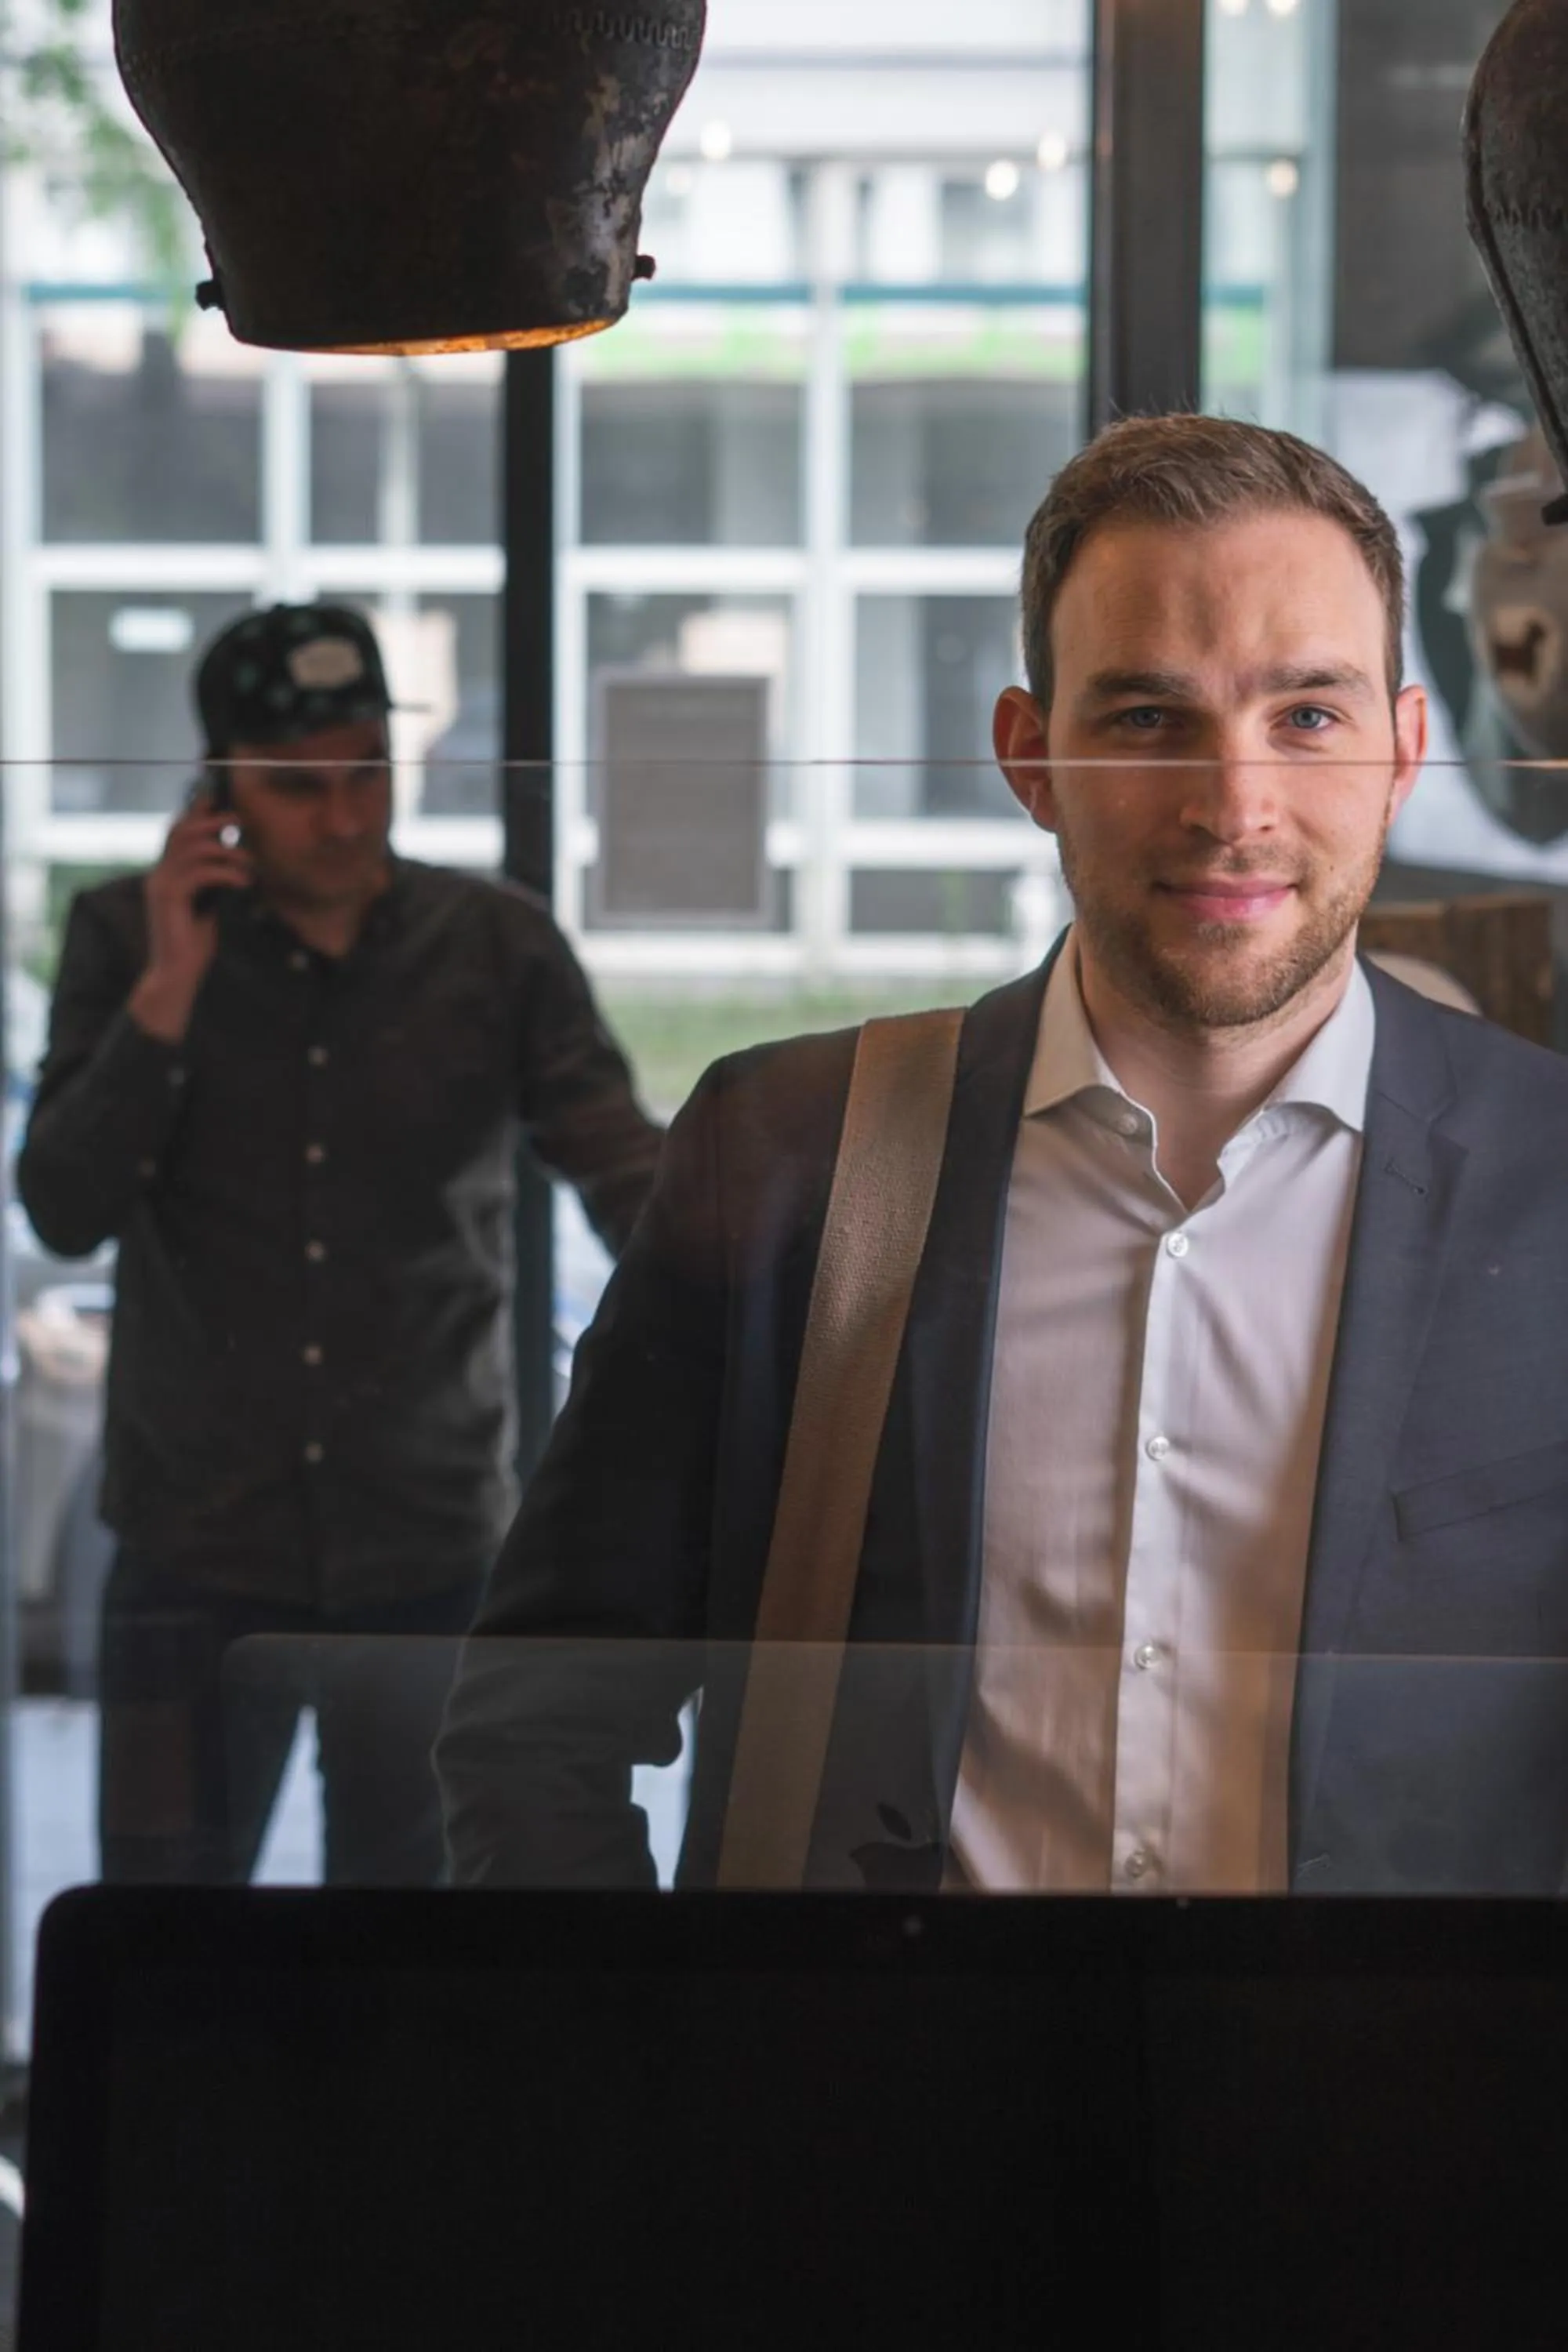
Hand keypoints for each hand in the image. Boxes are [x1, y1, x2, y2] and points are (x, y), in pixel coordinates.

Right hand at [128, 800, 252, 1043]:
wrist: (177, 972)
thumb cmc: (193, 942)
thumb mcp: (206, 904)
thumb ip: (209, 881)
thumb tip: (229, 860)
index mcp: (165, 874)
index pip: (176, 832)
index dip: (195, 813)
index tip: (217, 800)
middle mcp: (158, 875)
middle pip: (181, 831)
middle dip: (211, 820)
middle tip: (237, 821)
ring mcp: (160, 885)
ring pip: (192, 849)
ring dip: (226, 851)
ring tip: (248, 863)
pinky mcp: (169, 899)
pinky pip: (200, 873)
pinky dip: (226, 873)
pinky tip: (243, 883)